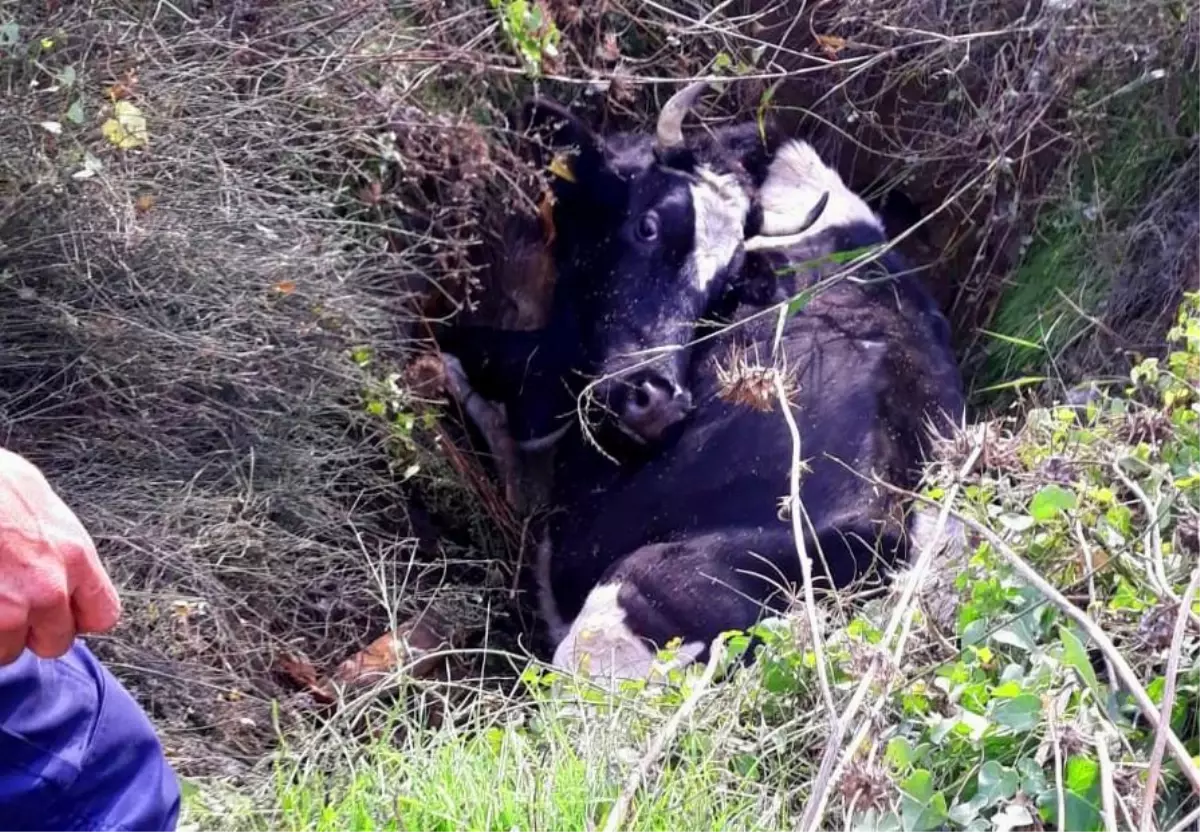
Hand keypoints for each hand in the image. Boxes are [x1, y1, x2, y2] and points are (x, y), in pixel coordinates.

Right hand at [0, 448, 120, 664]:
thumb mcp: (42, 506)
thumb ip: (56, 546)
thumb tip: (55, 556)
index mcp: (74, 557)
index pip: (102, 615)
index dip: (77, 618)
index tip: (61, 613)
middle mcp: (48, 589)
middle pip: (55, 642)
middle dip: (32, 631)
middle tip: (10, 605)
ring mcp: (8, 609)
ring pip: (8, 651)